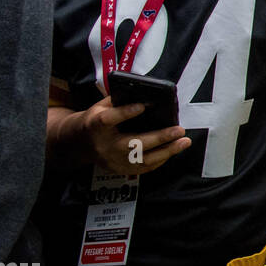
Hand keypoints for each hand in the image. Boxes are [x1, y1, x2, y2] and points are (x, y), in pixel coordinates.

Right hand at [75, 96, 191, 174]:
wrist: (80, 144)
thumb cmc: (96, 120)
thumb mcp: (101, 106)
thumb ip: (120, 101)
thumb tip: (146, 95)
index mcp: (96, 125)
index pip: (109, 119)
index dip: (125, 112)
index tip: (142, 106)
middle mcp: (105, 145)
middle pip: (133, 143)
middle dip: (159, 137)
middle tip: (179, 130)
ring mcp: (113, 160)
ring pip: (143, 159)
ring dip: (168, 151)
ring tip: (184, 141)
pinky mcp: (121, 170)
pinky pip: (145, 168)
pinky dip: (162, 159)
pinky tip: (174, 150)